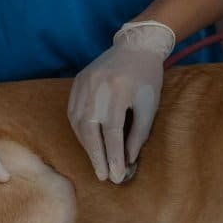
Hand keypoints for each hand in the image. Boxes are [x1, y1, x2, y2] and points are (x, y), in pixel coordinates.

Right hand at [68, 21, 174, 182]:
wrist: (136, 46)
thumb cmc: (148, 78)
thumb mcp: (149, 106)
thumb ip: (138, 133)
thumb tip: (127, 161)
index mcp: (119, 89)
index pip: (113, 130)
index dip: (113, 155)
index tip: (116, 176)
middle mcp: (98, 85)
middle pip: (91, 128)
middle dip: (96, 156)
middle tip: (103, 176)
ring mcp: (84, 81)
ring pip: (79, 121)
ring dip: (87, 145)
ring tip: (97, 163)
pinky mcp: (78, 81)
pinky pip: (73, 111)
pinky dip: (80, 130)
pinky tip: (88, 143)